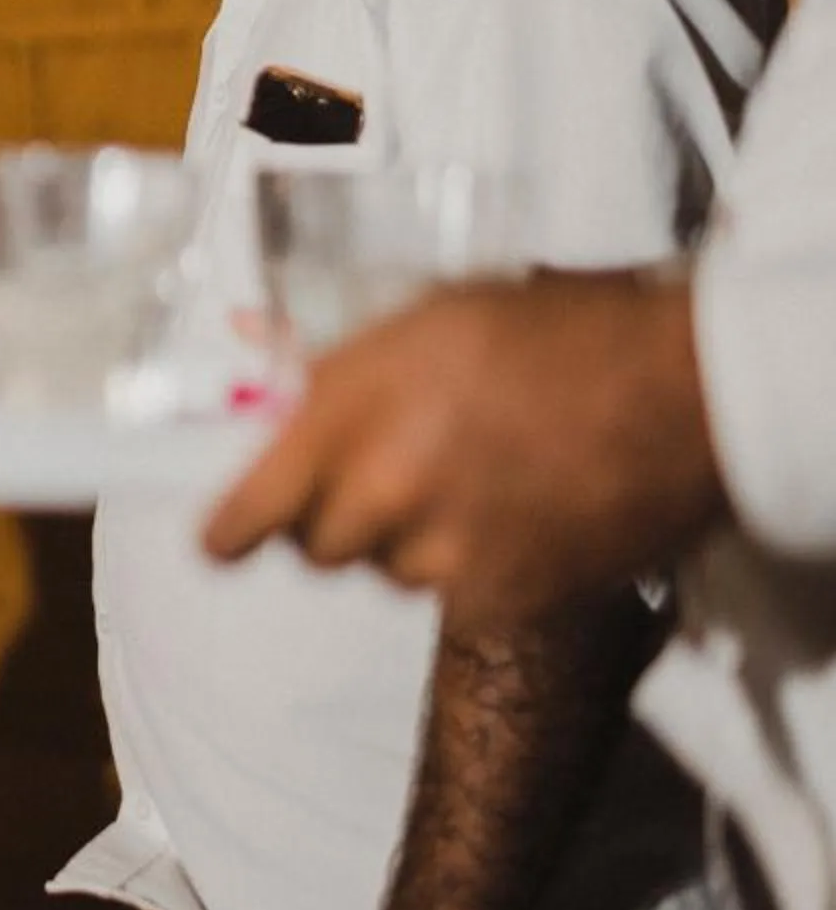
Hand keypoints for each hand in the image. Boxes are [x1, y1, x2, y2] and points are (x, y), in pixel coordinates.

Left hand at [201, 276, 725, 635]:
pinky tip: (511, 513)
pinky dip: (467, 569)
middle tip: (380, 478)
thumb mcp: (430, 312)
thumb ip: (328, 348)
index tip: (218, 538)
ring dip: (402, 541)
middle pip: (312, 545)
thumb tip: (241, 336)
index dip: (225, 531)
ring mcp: (443, 550)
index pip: (246, 509)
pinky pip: (447, 597)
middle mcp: (385, 485)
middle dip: (331, 517)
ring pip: (381, 571)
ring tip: (467, 481)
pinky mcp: (500, 598)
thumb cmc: (560, 332)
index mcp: (352, 406)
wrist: (691, 393)